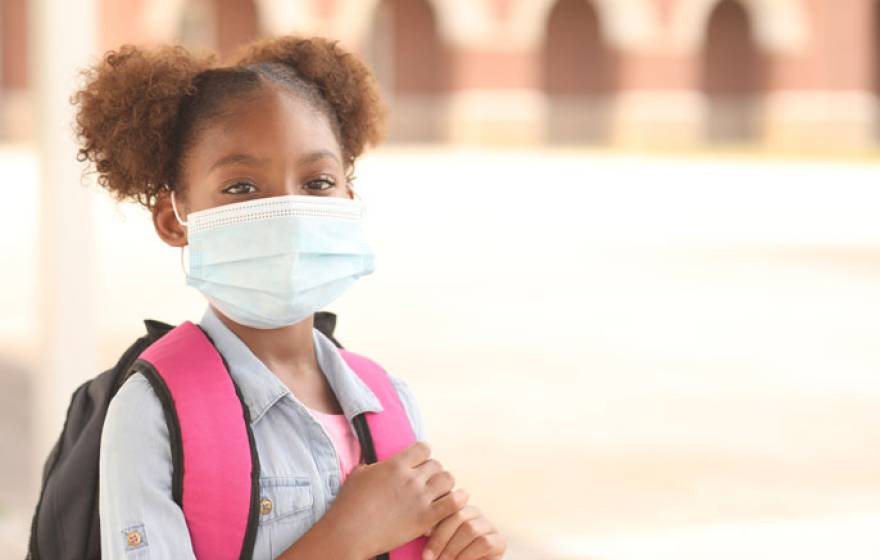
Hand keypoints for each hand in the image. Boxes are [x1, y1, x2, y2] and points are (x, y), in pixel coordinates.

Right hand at [325, 441, 467, 558]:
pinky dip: (456, 500)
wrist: (349, 533)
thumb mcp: (359, 474)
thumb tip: (379, 462)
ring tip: (437, 493)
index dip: (423, 455)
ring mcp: (420, 498)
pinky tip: (451, 503)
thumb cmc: (349, 505)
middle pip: (437, 465)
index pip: (423, 448)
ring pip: (448, 480)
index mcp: (396, 465)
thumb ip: (374, 464)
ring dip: (444, 485)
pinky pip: (453, 503)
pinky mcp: (426, 518)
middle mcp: (411, 478)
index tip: (419, 463)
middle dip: (432, 472)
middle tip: (426, 483)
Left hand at [421, 505, 506, 559]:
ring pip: (471, 529)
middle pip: (459, 516)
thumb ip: (434, 532)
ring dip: (453, 549)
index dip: (436, 521)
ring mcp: (488, 526)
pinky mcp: (499, 541)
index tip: (424, 534)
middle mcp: (475, 513)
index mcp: (458, 508)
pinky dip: (468, 555)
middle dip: (441, 539)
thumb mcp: (438, 542)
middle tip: (429, 558)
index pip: (448, 507)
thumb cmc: (447, 555)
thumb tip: (425, 528)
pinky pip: (484, 542)